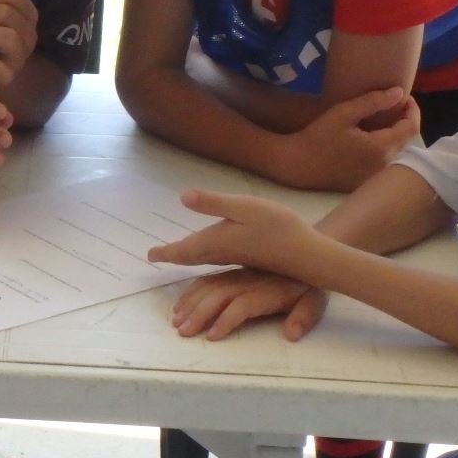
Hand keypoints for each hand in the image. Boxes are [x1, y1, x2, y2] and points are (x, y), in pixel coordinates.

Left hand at [147, 189, 317, 276]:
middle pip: (191, 256)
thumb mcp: (245, 207)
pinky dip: (205, 258)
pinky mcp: (249, 259)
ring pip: (203, 259)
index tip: (150, 255)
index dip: (166, 252)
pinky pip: (217, 260)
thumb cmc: (278, 227)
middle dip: (173, 255)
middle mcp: (221, 253)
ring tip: (176, 256)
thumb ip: (214, 203)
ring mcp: (236, 258)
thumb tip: (182, 196)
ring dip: (187, 257)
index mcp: (216, 241)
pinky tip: (212, 254)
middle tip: (156, 256)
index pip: (184, 249)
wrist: (307, 254)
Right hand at [168, 269, 326, 340]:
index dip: (227, 320)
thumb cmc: (309, 286)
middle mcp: (249, 282)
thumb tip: (292, 334)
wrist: (307, 253)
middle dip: (199, 313)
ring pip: (210, 286)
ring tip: (176, 320)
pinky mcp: (232, 273)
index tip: (211, 336)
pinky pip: (208, 279)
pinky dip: (192, 291)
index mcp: (268, 291)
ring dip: (191, 302)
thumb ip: (304, 317)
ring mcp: (238, 276)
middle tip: (182, 332)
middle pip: (219, 296)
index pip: (242, 306)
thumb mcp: (316, 302)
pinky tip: (181, 303)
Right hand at [279, 87, 419, 190]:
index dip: (413, 110)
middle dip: (404, 120)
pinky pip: (384, 162)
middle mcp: (384, 165)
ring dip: (395, 134)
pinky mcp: (366, 181)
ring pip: (396, 152)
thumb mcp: (343, 113)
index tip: (405, 97)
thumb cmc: (318, 136)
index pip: (411, 127)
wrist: (298, 164)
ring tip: (383, 119)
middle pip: (406, 140)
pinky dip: (384, 147)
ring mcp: (375, 176)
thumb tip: (399, 93)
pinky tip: (370, 138)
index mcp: (381, 148)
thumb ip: (373, 102)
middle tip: (394, 105)